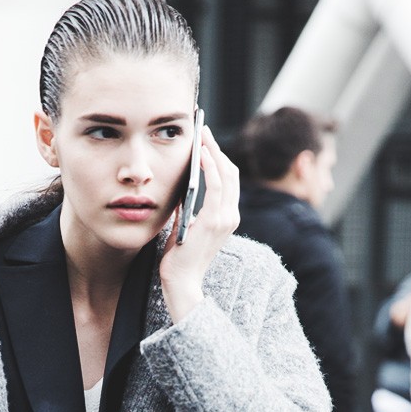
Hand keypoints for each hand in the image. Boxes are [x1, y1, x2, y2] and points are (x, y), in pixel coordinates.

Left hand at [159, 125, 240, 322]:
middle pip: (230, 172)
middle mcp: (231, 216)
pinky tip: (201, 153)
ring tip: (202, 134)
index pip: (228, 181)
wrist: (181, 282)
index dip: (219, 158)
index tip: (206, 141)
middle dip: (217, 148)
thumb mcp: (185, 225)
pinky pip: (216, 185)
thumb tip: (180, 185)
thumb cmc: (179, 258)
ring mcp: (226, 218)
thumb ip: (187, 207)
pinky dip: (210, 166)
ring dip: (214, 151)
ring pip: (226, 174)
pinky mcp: (215, 220)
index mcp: (226, 218)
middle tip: (203, 129)